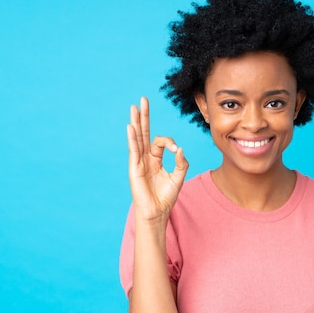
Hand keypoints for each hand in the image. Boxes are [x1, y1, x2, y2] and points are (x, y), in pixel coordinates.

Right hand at [127, 97, 188, 222]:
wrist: (157, 213)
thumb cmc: (166, 197)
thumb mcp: (179, 177)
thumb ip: (182, 162)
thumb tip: (180, 148)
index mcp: (155, 159)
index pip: (161, 142)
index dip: (170, 142)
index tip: (177, 151)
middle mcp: (145, 157)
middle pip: (144, 132)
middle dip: (144, 116)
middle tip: (143, 99)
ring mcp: (138, 162)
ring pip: (137, 137)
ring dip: (136, 122)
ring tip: (134, 107)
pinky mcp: (134, 168)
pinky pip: (133, 150)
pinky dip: (132, 138)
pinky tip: (131, 126)